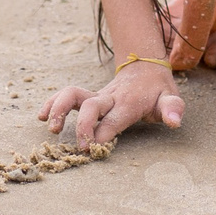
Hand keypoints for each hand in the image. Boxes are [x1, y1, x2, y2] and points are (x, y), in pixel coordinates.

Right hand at [39, 61, 183, 146]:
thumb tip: (175, 121)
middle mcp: (110, 98)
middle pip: (91, 106)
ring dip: (59, 109)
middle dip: (83, 126)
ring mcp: (97, 96)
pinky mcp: (88, 97)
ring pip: (73, 95)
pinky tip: (41, 116)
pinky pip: (66, 95)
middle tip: (81, 148)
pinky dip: (52, 103)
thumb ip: (173, 109)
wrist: (145, 66)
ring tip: (50, 127)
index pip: (114, 118)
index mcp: (129, 103)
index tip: (95, 148)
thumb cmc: (158, 90)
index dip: (103, 132)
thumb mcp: (171, 97)